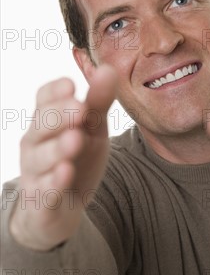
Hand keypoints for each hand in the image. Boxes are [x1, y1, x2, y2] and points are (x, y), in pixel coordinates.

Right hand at [10, 65, 117, 249]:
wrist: (64, 207)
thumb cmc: (77, 156)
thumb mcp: (92, 126)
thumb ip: (99, 100)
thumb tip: (108, 67)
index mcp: (48, 119)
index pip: (43, 99)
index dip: (55, 92)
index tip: (72, 85)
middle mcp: (35, 142)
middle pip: (41, 125)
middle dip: (59, 116)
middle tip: (80, 108)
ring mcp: (35, 172)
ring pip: (41, 158)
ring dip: (57, 148)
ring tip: (76, 139)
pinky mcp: (41, 200)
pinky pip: (44, 191)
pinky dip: (54, 183)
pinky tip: (66, 173)